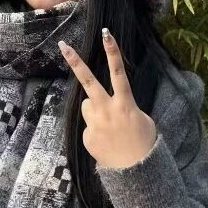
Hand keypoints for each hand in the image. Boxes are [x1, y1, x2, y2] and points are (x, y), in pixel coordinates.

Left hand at [58, 28, 157, 168]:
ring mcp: (95, 124)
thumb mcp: (141, 119)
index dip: (113, 52)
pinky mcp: (87, 137)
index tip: (106, 34)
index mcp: (125, 103)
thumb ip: (123, 106)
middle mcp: (107, 110)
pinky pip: (89, 126)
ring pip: (88, 106)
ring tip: (109, 127)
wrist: (136, 172)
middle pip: (88, 82)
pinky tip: (106, 141)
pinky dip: (96, 131)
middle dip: (76, 62)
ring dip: (95, 111)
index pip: (118, 73)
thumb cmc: (143, 143)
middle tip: (63, 46)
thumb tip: (108, 105)